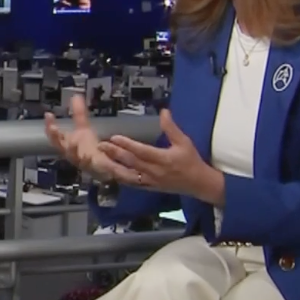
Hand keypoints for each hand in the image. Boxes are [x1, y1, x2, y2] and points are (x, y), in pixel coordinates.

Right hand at [44, 95, 116, 181]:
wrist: (101, 167)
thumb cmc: (89, 150)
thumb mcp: (83, 129)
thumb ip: (79, 113)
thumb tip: (76, 96)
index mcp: (67, 144)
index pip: (55, 135)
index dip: (50, 126)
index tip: (48, 115)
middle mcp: (71, 153)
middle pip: (59, 146)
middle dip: (55, 137)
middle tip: (52, 128)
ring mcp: (81, 161)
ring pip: (73, 156)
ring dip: (72, 149)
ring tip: (73, 142)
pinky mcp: (93, 166)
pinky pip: (90, 163)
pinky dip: (90, 158)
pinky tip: (91, 152)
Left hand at [97, 110, 225, 203]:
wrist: (199, 183)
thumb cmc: (191, 161)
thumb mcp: (184, 142)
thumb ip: (172, 128)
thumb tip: (164, 111)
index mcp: (163, 159)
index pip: (141, 151)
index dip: (127, 144)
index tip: (114, 137)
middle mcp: (154, 171)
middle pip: (131, 162)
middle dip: (114, 154)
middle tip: (100, 146)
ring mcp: (150, 181)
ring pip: (128, 175)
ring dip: (113, 167)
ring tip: (100, 160)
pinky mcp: (149, 187)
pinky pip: (132, 184)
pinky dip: (121, 178)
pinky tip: (111, 173)